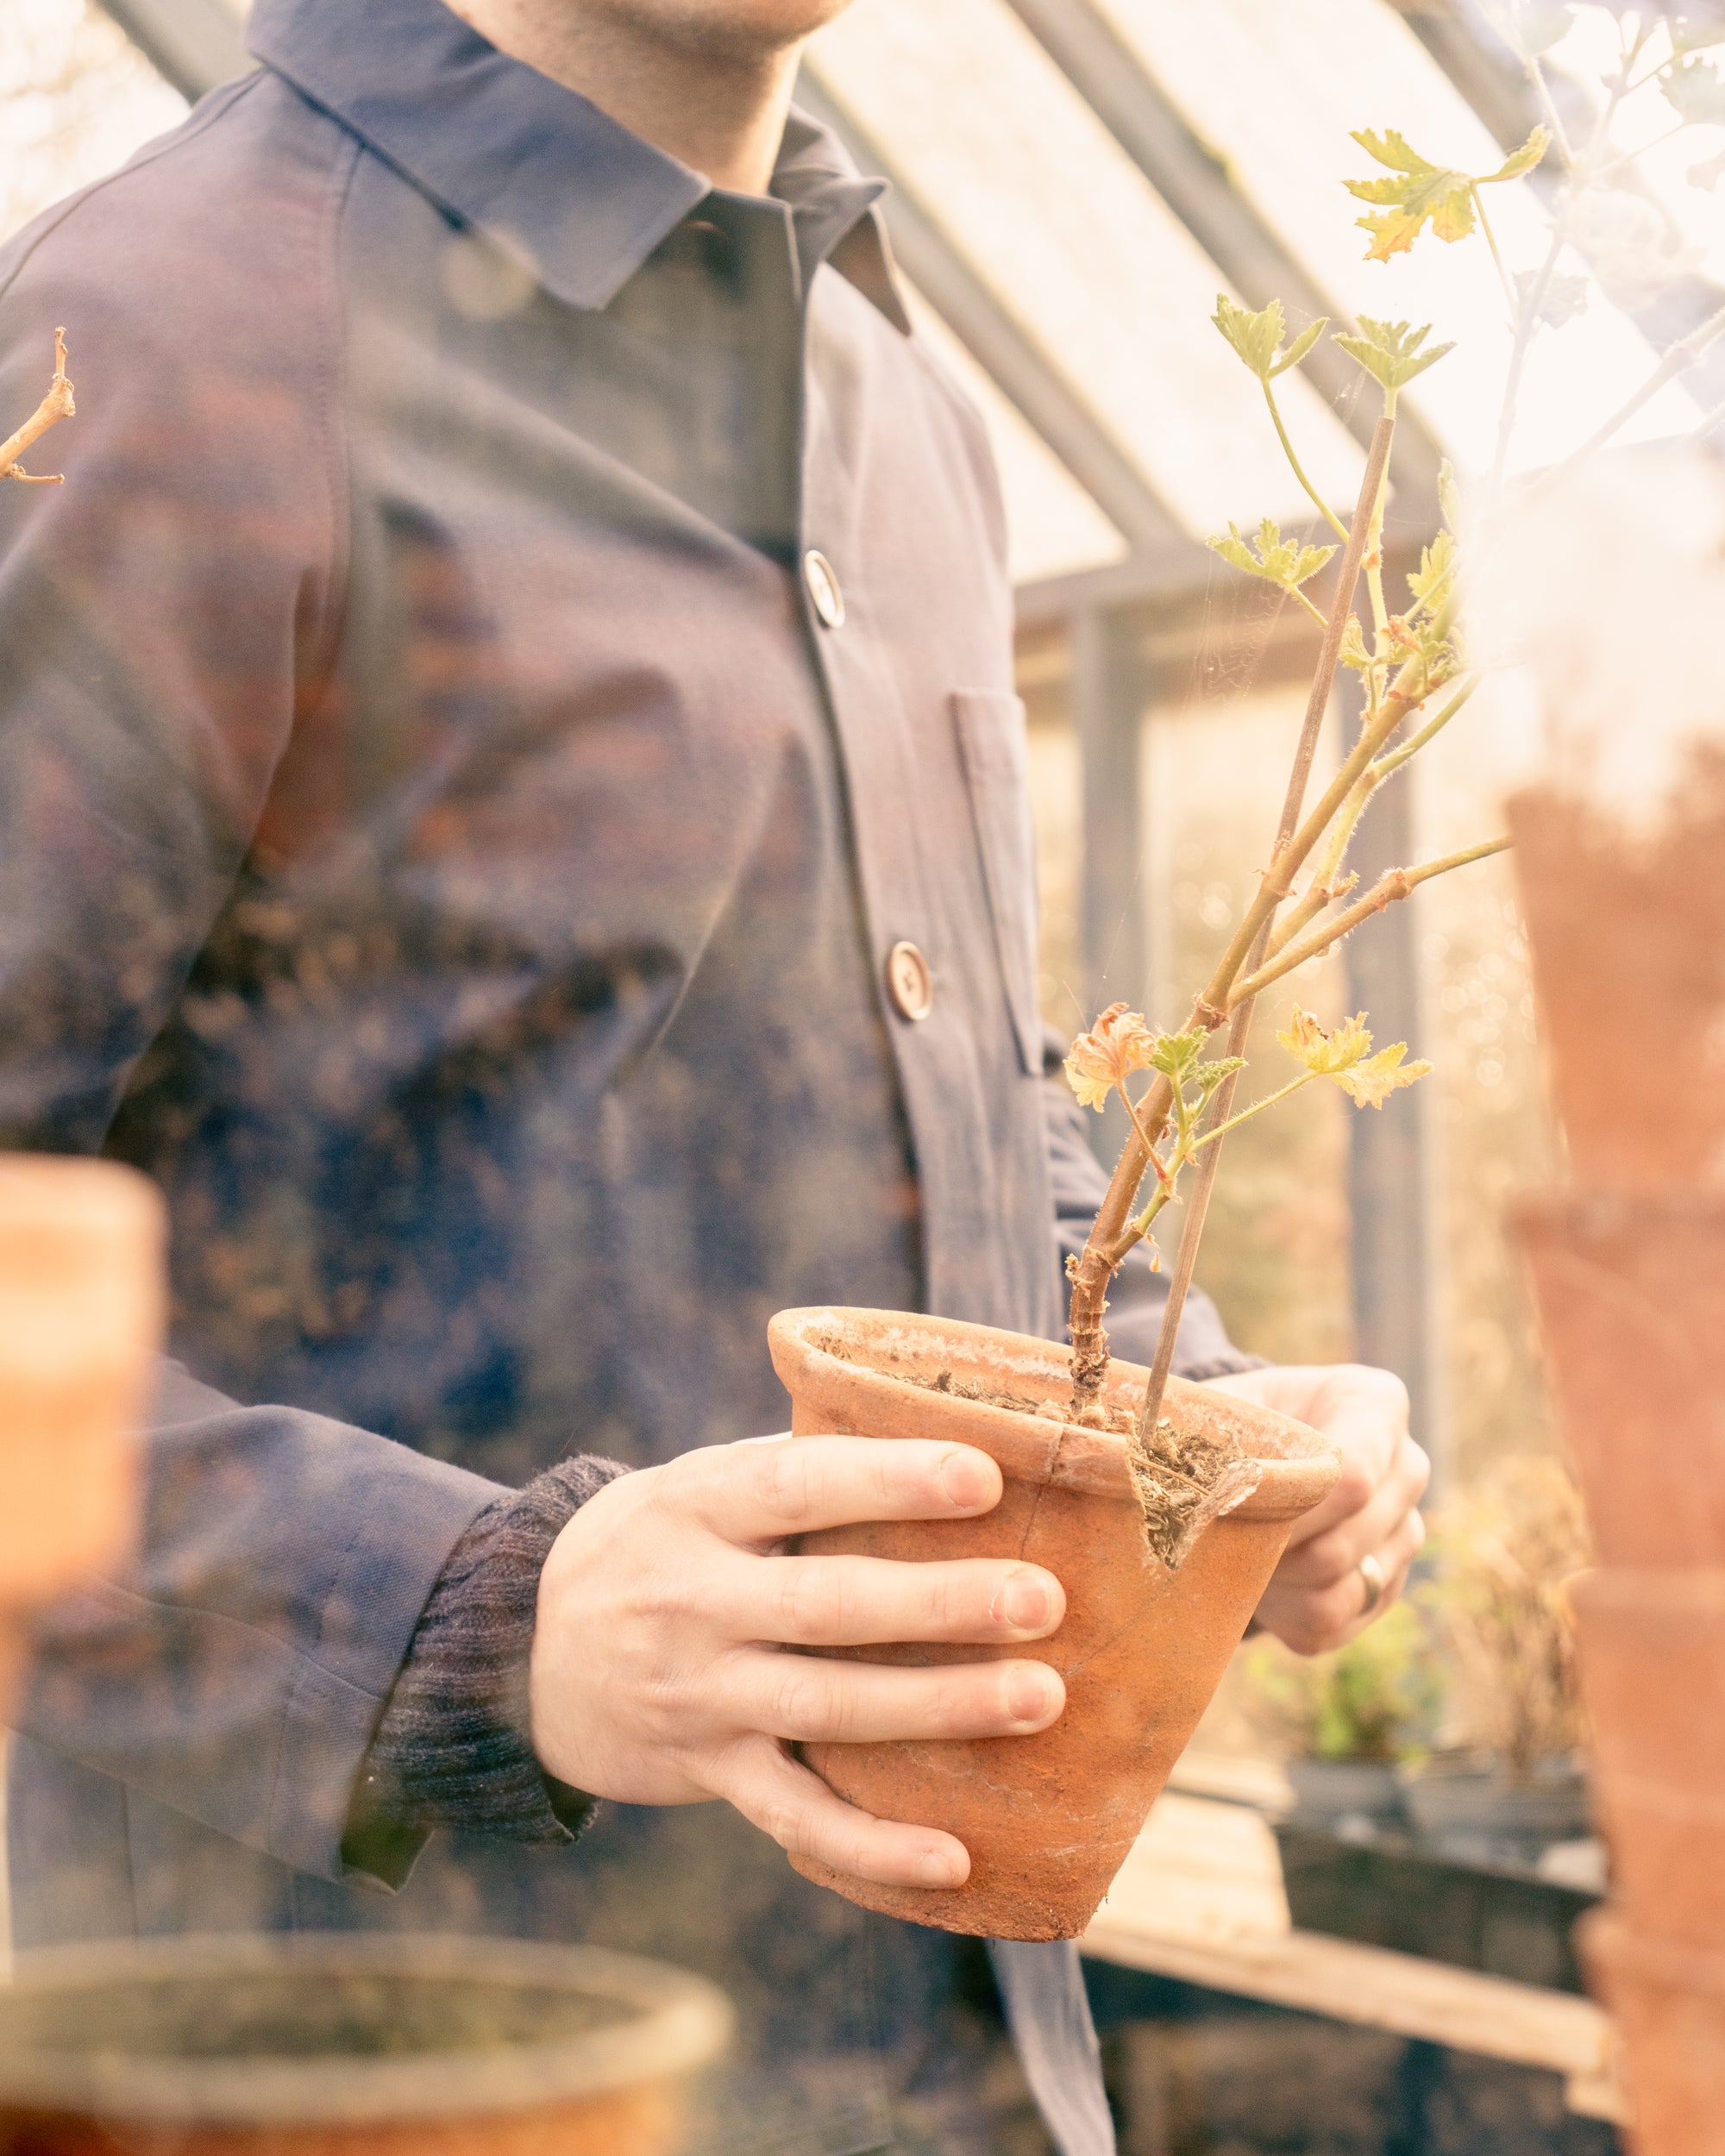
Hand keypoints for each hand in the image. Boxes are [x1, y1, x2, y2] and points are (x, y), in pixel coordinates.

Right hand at [528, 1434, 1066, 1890]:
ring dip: (936, 1708)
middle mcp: (690, 1600)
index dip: (888, 1479)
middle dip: (939, 1604)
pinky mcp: (705, 1770)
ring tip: (1038, 1697)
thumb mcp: (695, 1483)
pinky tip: (954, 1856)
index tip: (983, 1475)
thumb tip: (948, 1429)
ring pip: (824, 1707)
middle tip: (1041, 1598)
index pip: (797, 1485)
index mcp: (694, 1506)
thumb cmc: (655, 1542)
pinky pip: (792, 1816)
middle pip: (825, 1603)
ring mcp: (696, 1693)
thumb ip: (795, 1466)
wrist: (521, 1651)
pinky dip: (871, 1844)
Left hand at [1206, 1363, 1428, 1654]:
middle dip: (1273, 1548)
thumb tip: (1187, 1483)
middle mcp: (1407, 1469)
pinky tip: (1258, 1579)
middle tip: (1218, 1536)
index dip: (1290, 1508)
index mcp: (1376, 1405)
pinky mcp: (1382, 1589)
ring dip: (1275, 1583)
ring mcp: (1402, 1534)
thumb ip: (1206, 1432)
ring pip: (1340, 1589)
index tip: (1229, 1510)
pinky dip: (1280, 1614)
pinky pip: (1332, 1625)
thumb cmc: (1231, 1422)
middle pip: (1345, 1541)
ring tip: (1238, 1552)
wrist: (1246, 1456)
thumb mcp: (1218, 1409)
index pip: (1353, 1476)